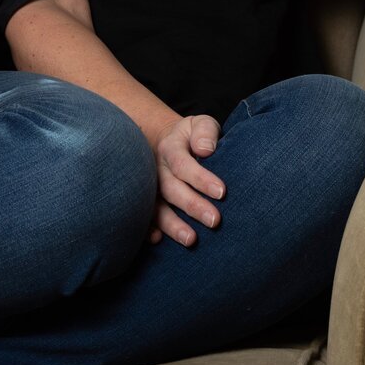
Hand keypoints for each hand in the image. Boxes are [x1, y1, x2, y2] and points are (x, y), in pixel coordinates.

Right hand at [150, 115, 224, 247]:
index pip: (183, 164)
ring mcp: (148, 187)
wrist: (167, 142)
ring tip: (191, 240)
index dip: (201, 178)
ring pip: (156, 207)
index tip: (222, 192)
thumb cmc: (192, 136)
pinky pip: (143, 216)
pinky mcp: (145, 201)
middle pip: (171, 188)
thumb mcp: (200, 124)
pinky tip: (157, 239)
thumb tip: (205, 149)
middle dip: (192, 205)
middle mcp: (156, 169)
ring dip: (172, 225)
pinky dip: (147, 229)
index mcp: (170, 147)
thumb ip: (205, 132)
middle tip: (214, 220)